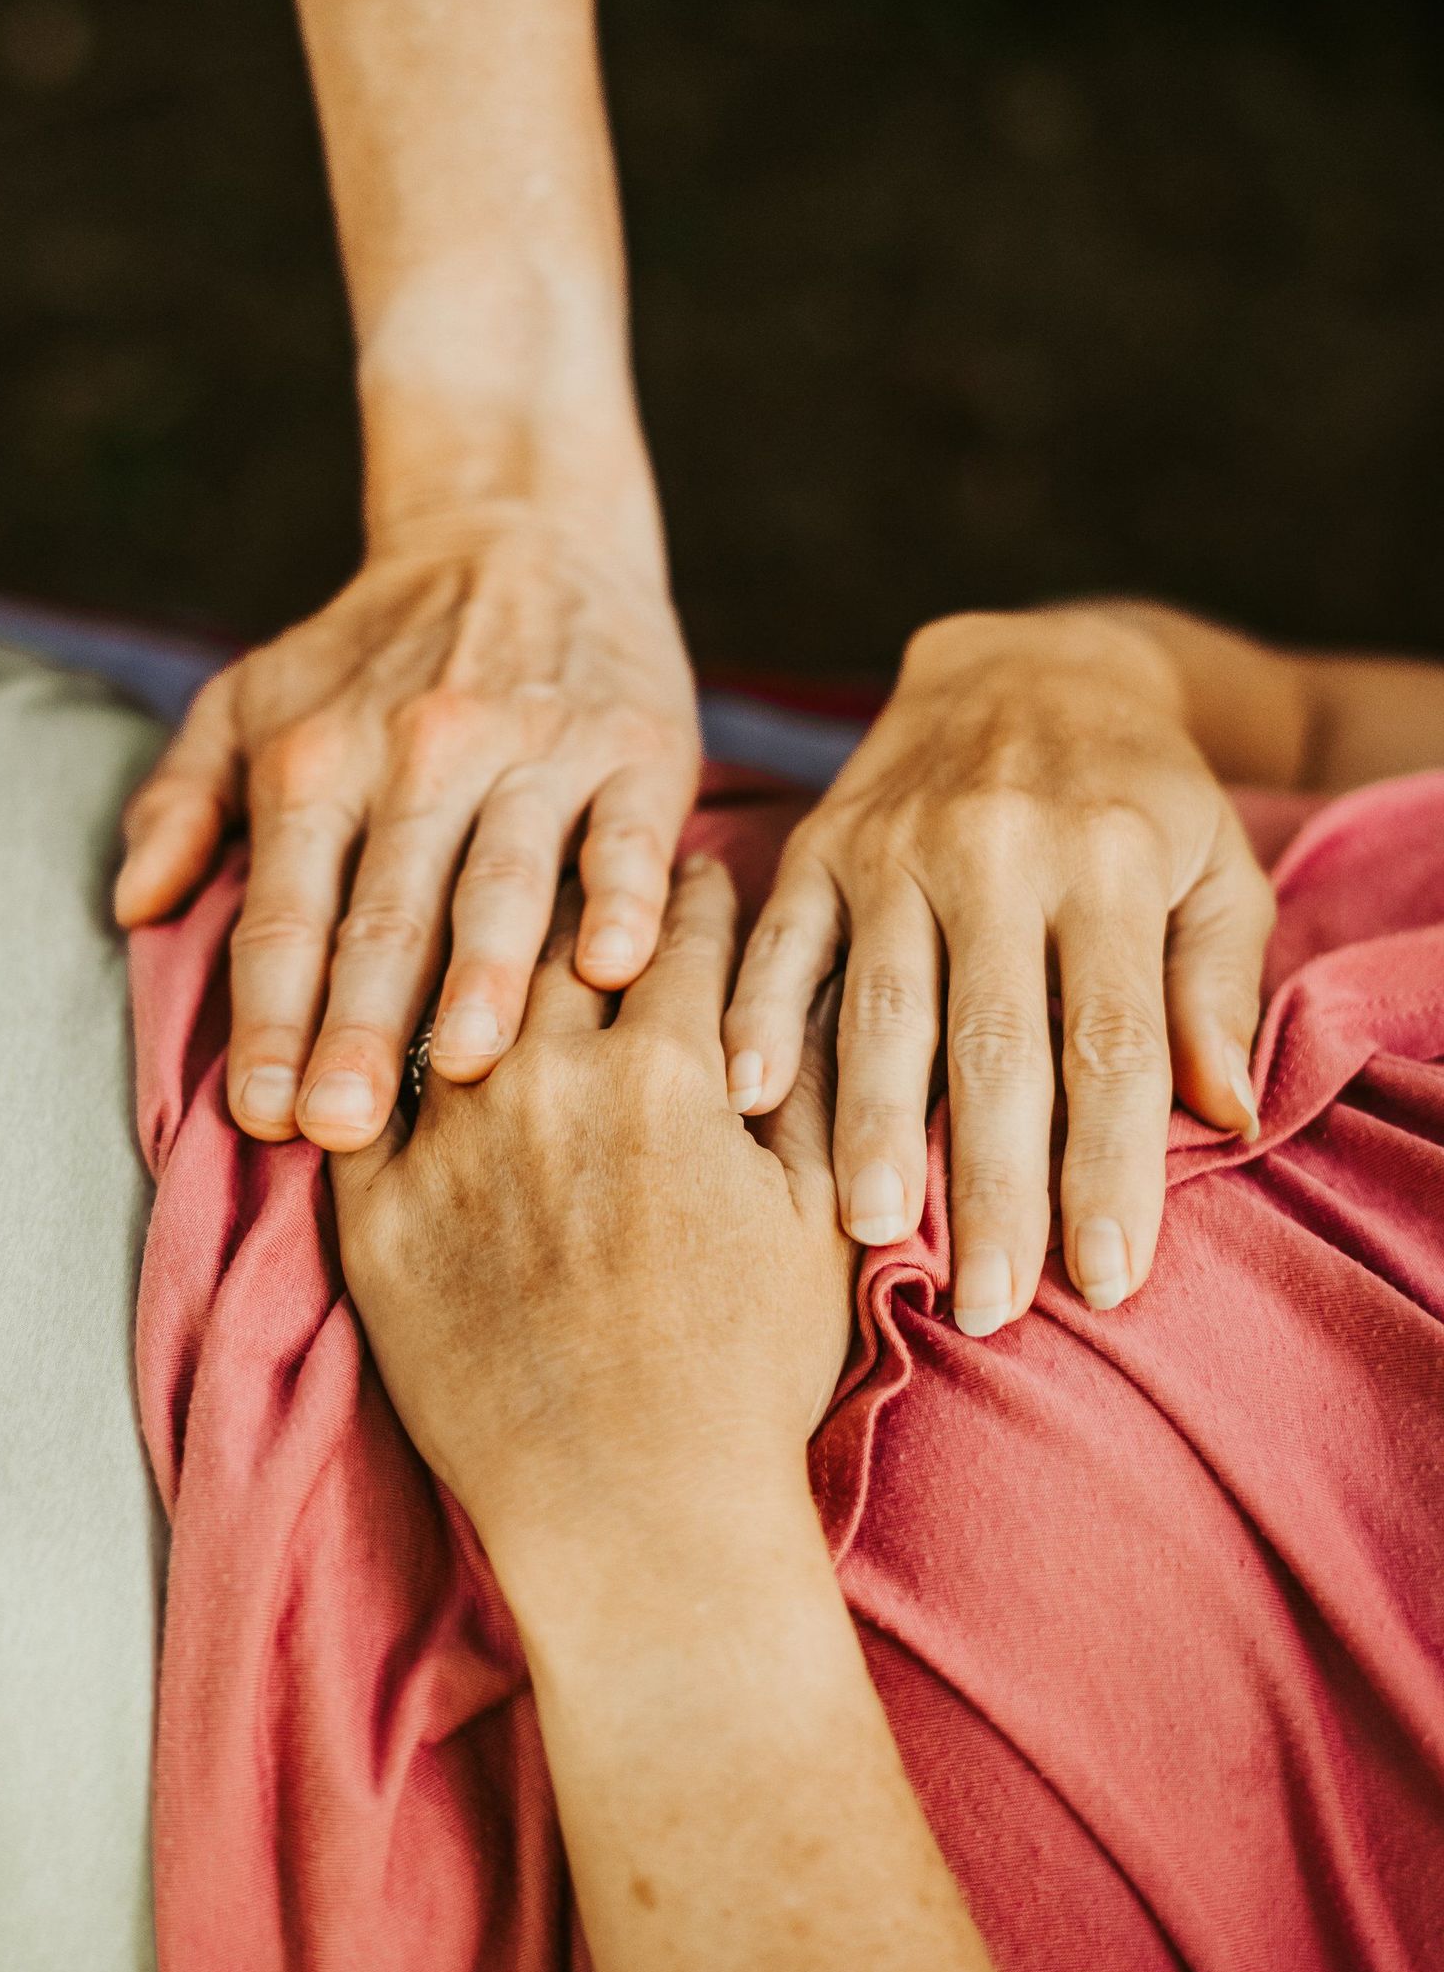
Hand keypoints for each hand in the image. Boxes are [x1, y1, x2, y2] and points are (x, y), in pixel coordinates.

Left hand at [115, 505, 699, 1151]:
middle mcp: (418, 752)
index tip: (260, 1117)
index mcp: (317, 757)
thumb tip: (131, 904)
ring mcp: (532, 747)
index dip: (271, 1017)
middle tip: (340, 1129)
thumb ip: (182, 798)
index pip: (286, 911)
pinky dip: (622, 896)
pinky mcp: (634, 742)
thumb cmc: (369, 648)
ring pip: (503, 880)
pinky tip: (615, 966)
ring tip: (462, 1068)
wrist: (516, 526)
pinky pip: (626, 833)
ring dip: (482, 977)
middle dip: (359, 1026)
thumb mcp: (251, 697)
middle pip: (384, 914)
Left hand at [331, 856, 852, 1561]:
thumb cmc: (747, 1373)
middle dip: (582, 900)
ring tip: (485, 934)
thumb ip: (807, 1084)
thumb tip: (807, 993)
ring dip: (475, 955)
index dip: (701, 899)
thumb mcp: (816, 1215)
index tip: (701, 879)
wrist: (632, 1509)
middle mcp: (547, 1078)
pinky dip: (383, 1051)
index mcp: (670, 1068)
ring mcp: (448, 1140)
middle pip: (556, 940)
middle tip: (585, 883)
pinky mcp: (373, 1209)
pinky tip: (399, 1036)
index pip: (687, 937)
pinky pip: (364, 1091)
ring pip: (450, 996)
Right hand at [722, 608, 1274, 1336]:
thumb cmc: (1138, 796)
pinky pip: (782, 941)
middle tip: (990, 1306)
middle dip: (995, 1185)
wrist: (1026, 664)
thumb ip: (1214, 984)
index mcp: (1111, 864)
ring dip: (874, 1125)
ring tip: (875, 1232)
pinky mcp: (822, 843)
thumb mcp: (1213, 865)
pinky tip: (748, 1100)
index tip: (1106, 1279)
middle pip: (997, 1046)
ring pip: (883, 1005)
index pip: (1113, 1042)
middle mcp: (1002, 851)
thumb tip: (1223, 1114)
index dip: (1110, 1167)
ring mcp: (897, 846)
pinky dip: (757, 1018)